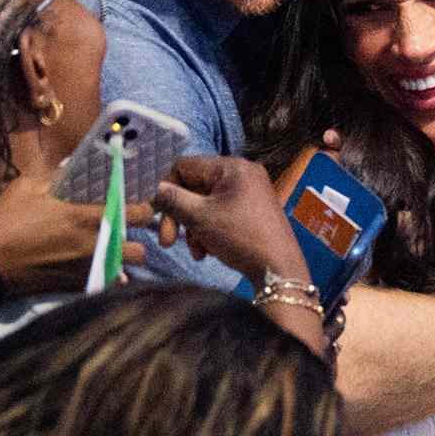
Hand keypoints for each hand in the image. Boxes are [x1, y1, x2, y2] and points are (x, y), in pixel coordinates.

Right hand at [0, 174, 149, 295]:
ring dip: (122, 259)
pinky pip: (106, 284)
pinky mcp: (76, 287)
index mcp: (86, 218)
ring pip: (125, 270)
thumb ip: (55, 173)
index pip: (138, 214)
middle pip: (139, 250)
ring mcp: (87, 270)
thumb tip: (71, 163)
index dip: (143, 207)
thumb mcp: (28, 186)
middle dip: (136, 240)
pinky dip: (106, 277)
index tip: (137, 202)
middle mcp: (94, 246)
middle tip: (122, 229)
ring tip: (110, 248)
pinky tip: (96, 266)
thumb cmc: (7, 221)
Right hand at [153, 155, 307, 288]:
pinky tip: (210, 251)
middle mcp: (243, 173)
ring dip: (195, 228)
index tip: (157, 215)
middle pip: (195, 187)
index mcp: (232, 167)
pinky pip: (221, 212)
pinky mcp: (253, 210)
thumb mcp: (200, 217)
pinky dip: (210, 230)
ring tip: (198, 251)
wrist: (279, 268)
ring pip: (206, 204)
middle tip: (167, 241)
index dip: (167, 189)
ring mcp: (250, 192)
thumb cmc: (241, 237)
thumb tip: (155, 188)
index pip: (185, 167)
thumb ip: (173, 200)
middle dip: (181, 216)